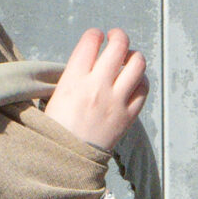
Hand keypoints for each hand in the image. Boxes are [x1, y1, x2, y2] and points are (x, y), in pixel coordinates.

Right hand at [43, 27, 146, 152]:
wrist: (65, 163)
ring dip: (134, 56)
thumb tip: (88, 61)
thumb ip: (72, 77)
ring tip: (128, 59)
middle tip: (115, 38)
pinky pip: (143, 89)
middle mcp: (97, 86)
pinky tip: (134, 81)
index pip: (90, 41)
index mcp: (73, 80)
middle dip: (118, 36)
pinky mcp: (127, 116)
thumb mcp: (53, 98)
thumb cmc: (55, 131)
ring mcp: (115, 101)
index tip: (96, 37)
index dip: (95, 35)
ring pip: (137, 63)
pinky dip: (141, 80)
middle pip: (119, 45)